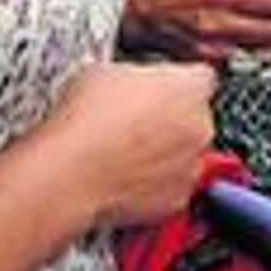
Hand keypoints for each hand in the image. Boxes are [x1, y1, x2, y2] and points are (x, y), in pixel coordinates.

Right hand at [55, 61, 214, 227]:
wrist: (69, 175)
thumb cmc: (85, 123)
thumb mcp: (105, 71)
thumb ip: (134, 74)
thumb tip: (127, 80)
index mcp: (191, 87)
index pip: (199, 76)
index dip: (174, 82)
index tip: (158, 88)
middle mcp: (201, 125)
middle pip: (193, 117)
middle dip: (168, 119)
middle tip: (132, 124)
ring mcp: (192, 164)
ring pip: (184, 153)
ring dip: (162, 153)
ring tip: (121, 154)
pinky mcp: (176, 199)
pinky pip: (169, 187)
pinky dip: (151, 185)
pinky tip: (122, 179)